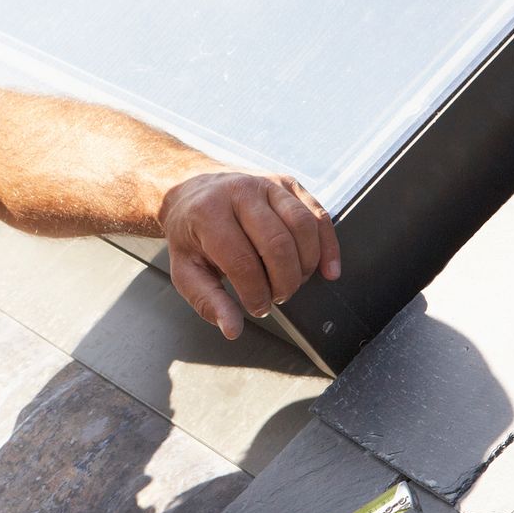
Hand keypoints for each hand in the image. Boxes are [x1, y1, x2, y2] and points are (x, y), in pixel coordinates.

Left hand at [160, 171, 340, 338]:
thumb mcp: (185, 269)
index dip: (256, 293)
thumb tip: (232, 328)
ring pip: (303, 227)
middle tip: (277, 297)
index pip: (242, 261)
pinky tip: (327, 269)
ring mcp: (267, 184)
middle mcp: (239, 191)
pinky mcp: (288, 184)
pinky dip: (328, 245)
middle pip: (278, 244)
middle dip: (283, 282)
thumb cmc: (190, 232)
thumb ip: (207, 300)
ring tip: (293, 282)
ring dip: (305, 265)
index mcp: (208, 213)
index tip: (257, 307)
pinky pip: (318, 214)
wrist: (191, 189)